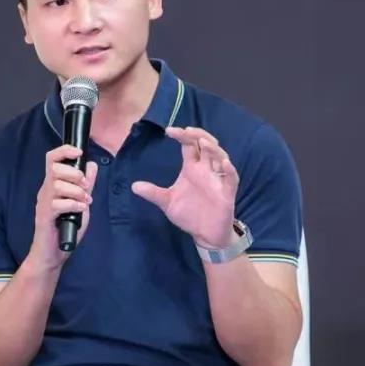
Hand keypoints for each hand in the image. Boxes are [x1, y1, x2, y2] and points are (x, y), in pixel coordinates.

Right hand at [28, 144, 98, 270]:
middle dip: (75, 174)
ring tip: (85, 201)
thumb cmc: (65, 228)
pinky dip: (73, 205)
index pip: (52, 158)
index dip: (64, 150)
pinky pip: (57, 204)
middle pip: (55, 168)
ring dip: (76, 191)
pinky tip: (81, 210)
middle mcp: (45, 190)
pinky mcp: (44, 216)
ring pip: (57, 185)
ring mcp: (43, 203)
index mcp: (53, 184)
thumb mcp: (81, 202)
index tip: (79, 152)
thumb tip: (92, 165)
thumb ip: (86, 185)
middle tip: (86, 187)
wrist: (52, 254)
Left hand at [131, 126, 237, 248]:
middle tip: (187, 131)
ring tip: (203, 143)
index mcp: (192, 168)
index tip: (168, 131)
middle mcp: (206, 170)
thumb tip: (133, 186)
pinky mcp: (227, 193)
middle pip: (206, 145)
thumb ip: (153, 193)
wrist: (204, 234)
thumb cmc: (189, 214)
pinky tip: (224, 164)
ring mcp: (218, 179)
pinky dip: (229, 170)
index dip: (181, 135)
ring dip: (213, 149)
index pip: (188, 145)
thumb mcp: (167, 202)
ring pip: (220, 157)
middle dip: (198, 135)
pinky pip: (231, 178)